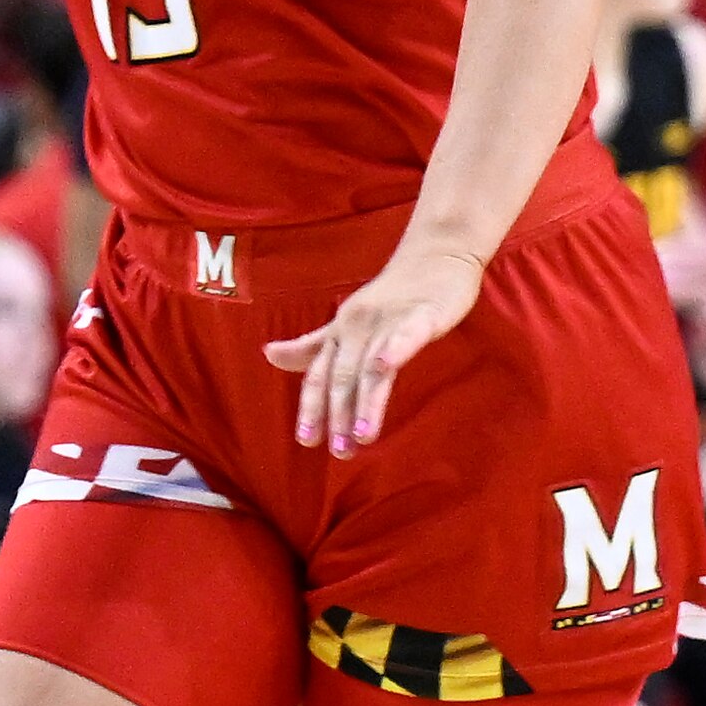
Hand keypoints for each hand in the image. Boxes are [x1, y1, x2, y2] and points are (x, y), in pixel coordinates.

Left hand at [267, 237, 488, 456]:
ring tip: (362, 436)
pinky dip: (393, 350)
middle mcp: (357, 327)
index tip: (307, 441)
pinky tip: (385, 368)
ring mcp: (388, 320)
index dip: (311, 407)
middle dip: (338, 415)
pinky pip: (405, 335)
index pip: (319, 374)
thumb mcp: (347, 322)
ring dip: (364, 401)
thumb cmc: (393, 294)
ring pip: (371, 366)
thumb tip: (269, 355)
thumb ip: (313, 345)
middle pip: (343, 376)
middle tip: (339, 452)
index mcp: (341, 332)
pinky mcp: (421, 315)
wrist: (436, 254)